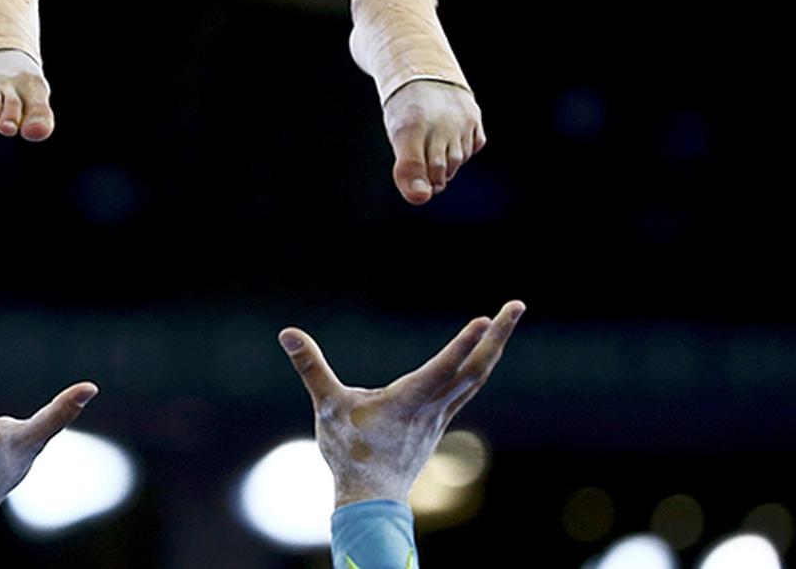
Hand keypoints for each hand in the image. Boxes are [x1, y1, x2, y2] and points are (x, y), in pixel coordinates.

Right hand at [277, 300, 523, 506]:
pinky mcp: (437, 423)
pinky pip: (467, 388)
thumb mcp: (326, 406)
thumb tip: (287, 333)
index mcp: (408, 402)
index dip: (462, 345)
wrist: (369, 498)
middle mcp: (432, 408)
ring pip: (475, 379)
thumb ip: (310, 367)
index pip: (442, 369)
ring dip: (493, 349)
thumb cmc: (349, 453)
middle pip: (476, 369)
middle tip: (518, 306)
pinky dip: (478, 367)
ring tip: (504, 323)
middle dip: (498, 336)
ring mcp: (439, 416)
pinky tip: (479, 359)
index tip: (484, 319)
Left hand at [384, 81, 485, 204]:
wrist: (426, 74)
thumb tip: (421, 198)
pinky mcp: (475, 118)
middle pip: (441, 171)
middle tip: (425, 164)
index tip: (420, 185)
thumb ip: (408, 170)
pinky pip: (474, 146)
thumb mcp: (399, 138)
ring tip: (437, 147)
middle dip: (434, 176)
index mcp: (411, 129)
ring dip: (448, 162)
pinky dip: (465, 148)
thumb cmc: (408, 112)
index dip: (420, 184)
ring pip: (458, 160)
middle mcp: (438, 124)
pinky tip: (453, 138)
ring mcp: (460, 121)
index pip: (418, 171)